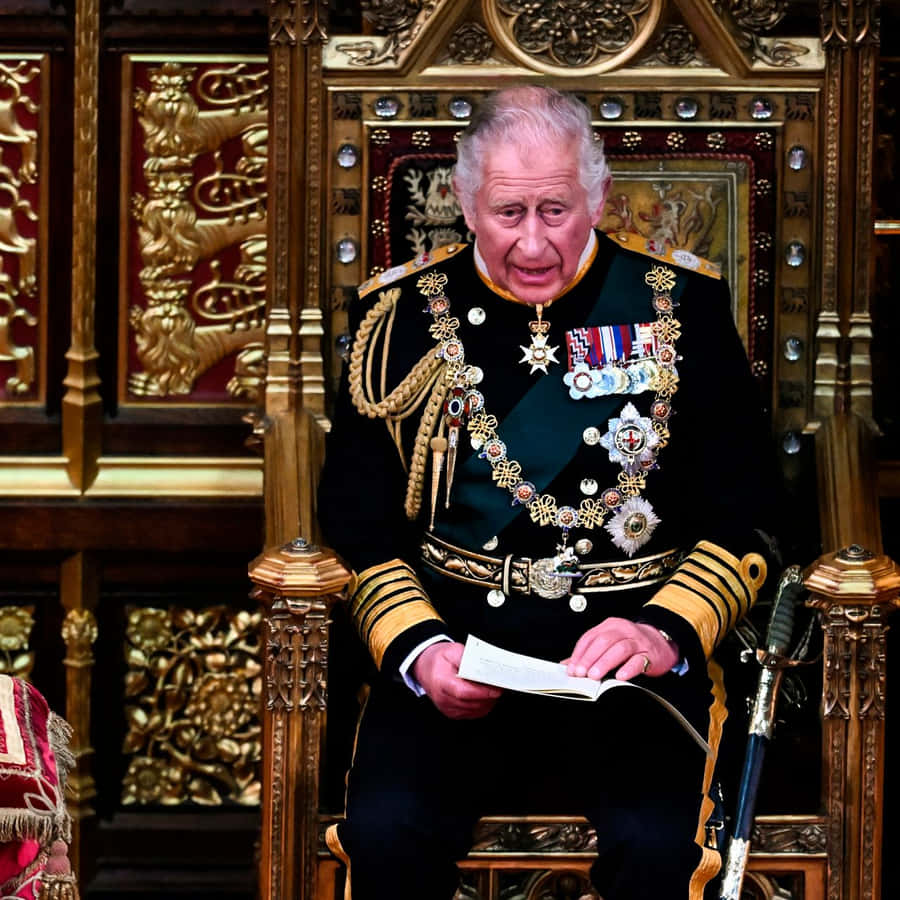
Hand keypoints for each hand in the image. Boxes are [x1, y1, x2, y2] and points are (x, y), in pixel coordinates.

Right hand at [412, 642, 501, 718]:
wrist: (424, 667)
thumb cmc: (438, 659)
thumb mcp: (452, 650)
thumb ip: (468, 658)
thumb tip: (483, 666)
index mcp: (441, 682)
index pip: (463, 692)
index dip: (481, 692)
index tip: (496, 688)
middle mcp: (442, 698)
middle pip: (471, 703)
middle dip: (489, 696)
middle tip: (501, 686)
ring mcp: (447, 708)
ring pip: (474, 710)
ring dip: (488, 702)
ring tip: (495, 690)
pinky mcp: (452, 713)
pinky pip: (472, 714)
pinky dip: (482, 706)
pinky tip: (486, 697)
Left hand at [563, 618, 679, 680]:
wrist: (662, 640)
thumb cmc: (632, 643)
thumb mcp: (610, 643)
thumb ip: (590, 652)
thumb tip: (568, 665)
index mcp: (610, 626)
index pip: (590, 637)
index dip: (579, 653)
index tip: (572, 668)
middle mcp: (623, 630)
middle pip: (603, 641)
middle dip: (589, 658)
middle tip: (581, 673)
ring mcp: (637, 641)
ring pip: (619, 649)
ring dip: (604, 663)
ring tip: (595, 675)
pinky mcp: (650, 654)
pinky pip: (638, 660)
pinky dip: (628, 668)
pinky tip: (620, 676)